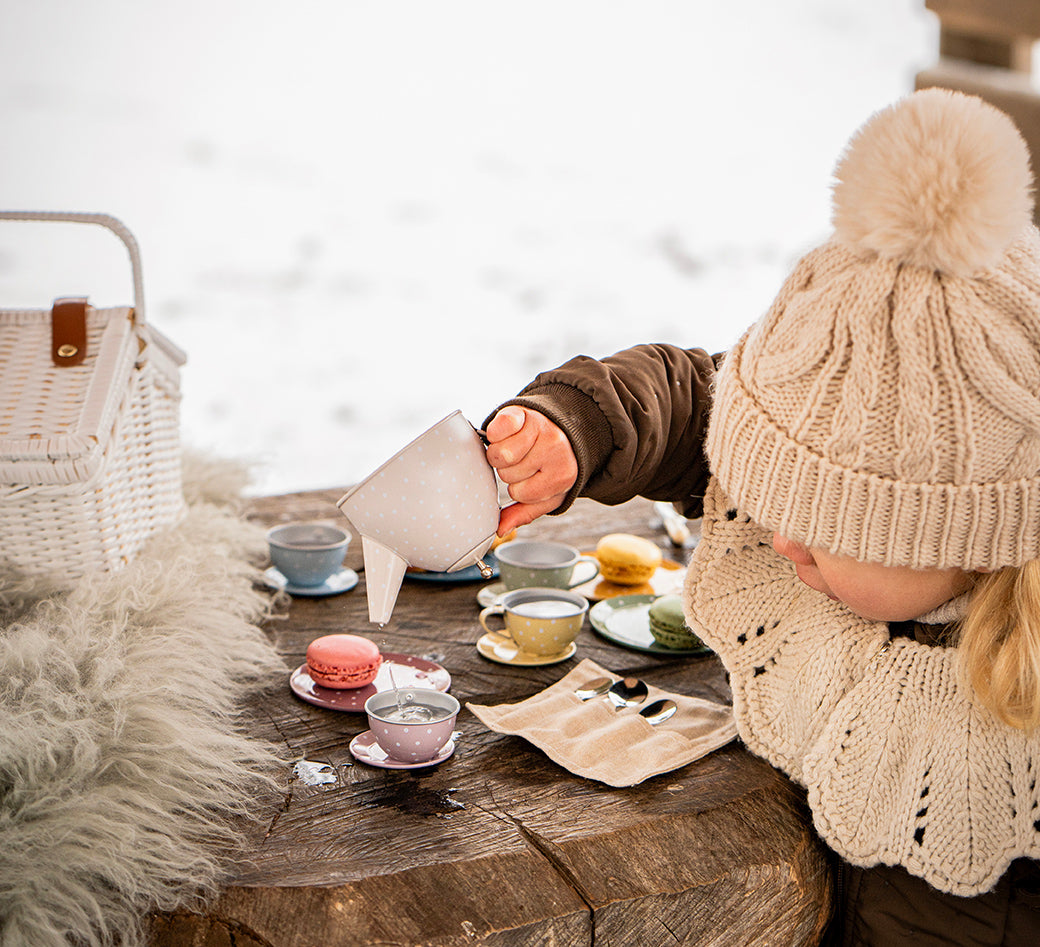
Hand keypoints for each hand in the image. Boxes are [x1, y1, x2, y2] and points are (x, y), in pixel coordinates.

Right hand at [484, 406, 577, 534]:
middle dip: (510, 470)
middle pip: (507, 473)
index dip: (519, 487)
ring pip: (499, 454)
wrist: (564, 430)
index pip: (520, 493)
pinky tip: (508, 432)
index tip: (530, 477)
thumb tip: (500, 529)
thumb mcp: (547, 494)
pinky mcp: (524, 412)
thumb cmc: (552, 466)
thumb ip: (524, 512)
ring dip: (500, 452)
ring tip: (515, 447)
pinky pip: (497, 428)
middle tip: (522, 459)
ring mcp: (540, 428)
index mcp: (562, 475)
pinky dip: (495, 432)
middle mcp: (555, 450)